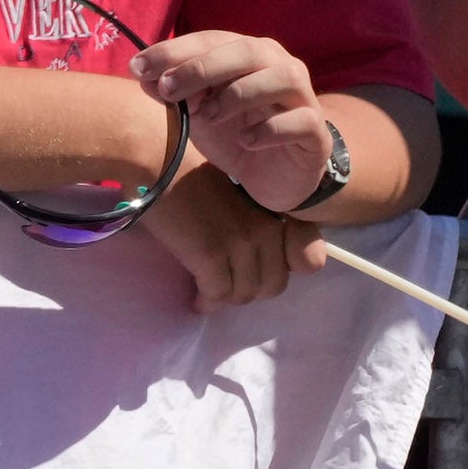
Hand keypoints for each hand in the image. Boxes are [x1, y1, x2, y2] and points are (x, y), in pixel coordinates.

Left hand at [133, 30, 339, 214]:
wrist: (274, 178)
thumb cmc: (235, 135)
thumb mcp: (197, 114)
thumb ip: (175, 94)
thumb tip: (144, 76)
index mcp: (249, 55)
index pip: (212, 40)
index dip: (175, 51)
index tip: (138, 67)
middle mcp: (280, 67)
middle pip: (248, 51)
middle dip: (202, 67)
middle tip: (168, 89)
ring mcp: (304, 99)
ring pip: (282, 78)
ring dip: (238, 94)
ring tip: (209, 117)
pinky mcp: (317, 134)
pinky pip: (300, 121)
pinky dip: (269, 129)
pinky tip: (245, 142)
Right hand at [140, 162, 314, 309]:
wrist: (160, 166)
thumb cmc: (193, 176)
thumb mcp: (241, 196)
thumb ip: (260, 222)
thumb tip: (259, 256)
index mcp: (277, 214)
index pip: (307, 261)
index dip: (279, 273)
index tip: (254, 274)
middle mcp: (266, 230)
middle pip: (273, 285)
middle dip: (249, 290)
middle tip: (227, 285)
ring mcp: (240, 244)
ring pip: (244, 294)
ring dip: (227, 298)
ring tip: (210, 291)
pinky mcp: (211, 257)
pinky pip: (217, 295)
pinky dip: (207, 303)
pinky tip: (197, 301)